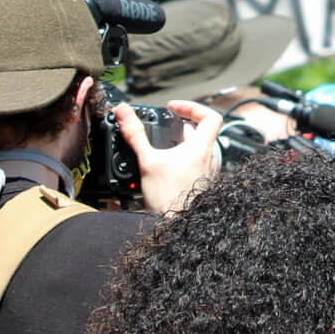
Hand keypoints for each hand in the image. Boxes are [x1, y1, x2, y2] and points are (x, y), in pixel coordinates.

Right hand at [118, 98, 223, 213]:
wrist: (176, 226)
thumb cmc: (168, 197)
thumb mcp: (147, 161)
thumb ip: (135, 134)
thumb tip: (124, 111)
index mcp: (201, 148)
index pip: (211, 116)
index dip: (193, 107)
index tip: (173, 108)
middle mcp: (209, 159)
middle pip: (200, 132)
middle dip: (179, 127)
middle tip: (162, 127)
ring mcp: (207, 172)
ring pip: (196, 149)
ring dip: (179, 144)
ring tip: (160, 148)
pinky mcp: (201, 184)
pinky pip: (194, 164)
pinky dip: (180, 160)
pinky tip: (163, 167)